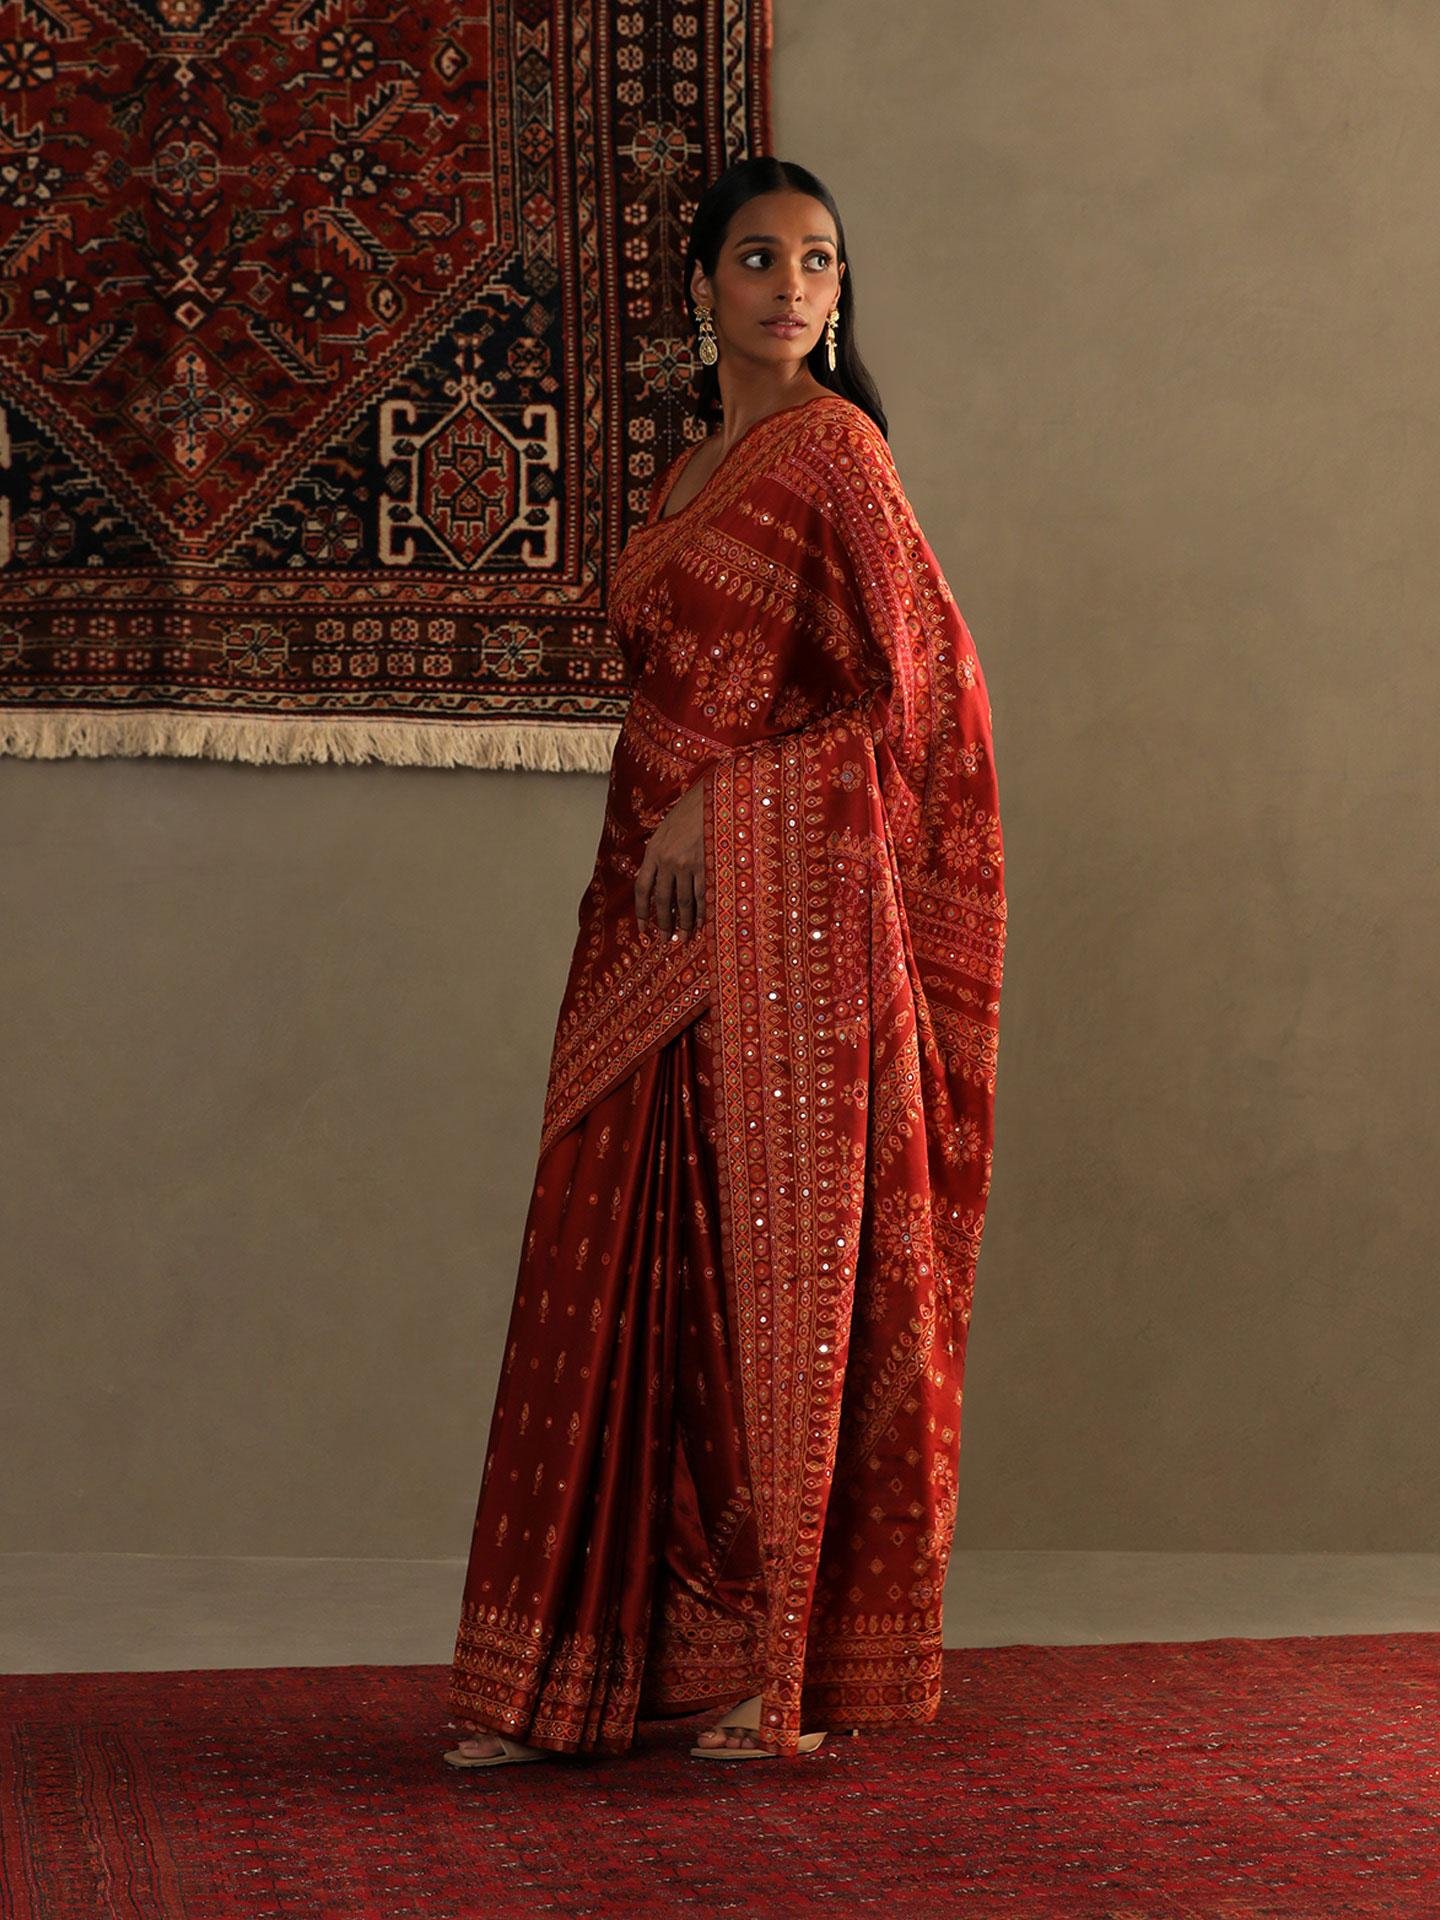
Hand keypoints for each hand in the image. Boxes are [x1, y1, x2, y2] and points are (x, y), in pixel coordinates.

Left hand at [635, 778, 705, 941]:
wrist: (715, 795)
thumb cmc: (692, 809)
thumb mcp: (666, 829)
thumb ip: (660, 853)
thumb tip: (659, 879)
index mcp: (653, 851)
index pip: (642, 889)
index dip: (641, 913)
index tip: (643, 929)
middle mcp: (667, 861)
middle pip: (662, 901)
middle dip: (663, 924)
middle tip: (665, 940)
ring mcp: (688, 865)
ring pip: (684, 903)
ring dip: (684, 923)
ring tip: (683, 937)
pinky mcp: (707, 866)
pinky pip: (703, 896)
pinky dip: (702, 912)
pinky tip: (702, 922)